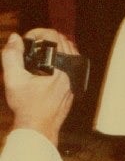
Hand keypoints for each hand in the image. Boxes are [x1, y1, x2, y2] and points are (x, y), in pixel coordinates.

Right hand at [2, 29, 76, 144]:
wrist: (39, 128)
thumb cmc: (26, 106)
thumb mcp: (13, 80)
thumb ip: (11, 56)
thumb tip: (15, 38)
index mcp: (60, 66)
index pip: (54, 35)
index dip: (37, 32)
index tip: (26, 41)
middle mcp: (72, 69)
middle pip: (62, 40)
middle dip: (45, 38)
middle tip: (30, 45)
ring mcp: (76, 76)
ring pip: (70, 49)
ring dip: (54, 46)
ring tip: (37, 52)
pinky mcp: (76, 82)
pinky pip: (72, 61)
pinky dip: (61, 56)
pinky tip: (47, 62)